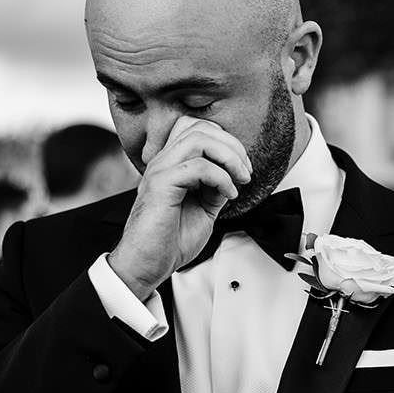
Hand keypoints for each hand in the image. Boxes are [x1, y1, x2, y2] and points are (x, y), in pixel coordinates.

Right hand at [108, 118, 253, 300]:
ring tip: (240, 179)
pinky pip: (197, 166)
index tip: (242, 168)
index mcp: (171, 164)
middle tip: (246, 172)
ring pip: (198, 139)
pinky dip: (221, 178)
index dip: (225, 141)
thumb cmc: (169, 241)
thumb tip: (233, 176)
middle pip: (200, 128)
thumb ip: (215, 188)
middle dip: (232, 146)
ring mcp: (160, 171)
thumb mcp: (204, 209)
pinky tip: (228, 195)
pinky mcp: (161, 185)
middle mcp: (163, 162)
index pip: (196, 128)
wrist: (147, 264)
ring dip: (229, 157)